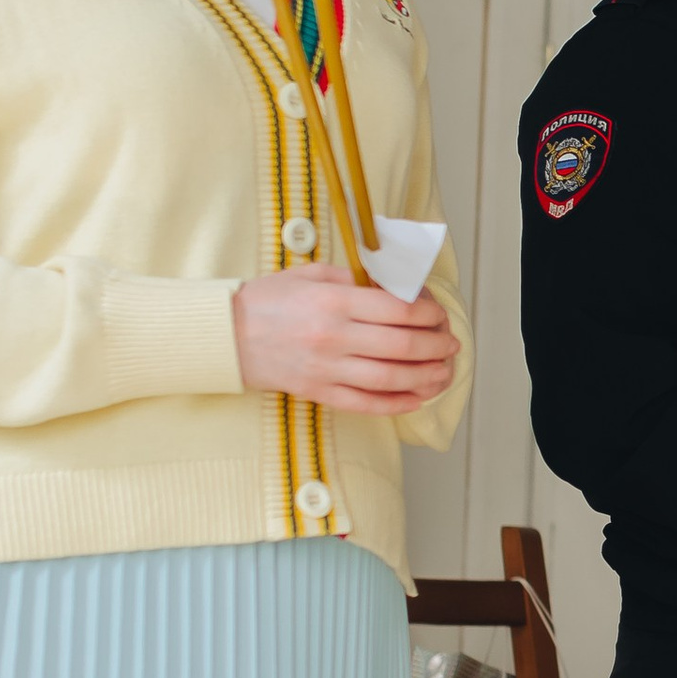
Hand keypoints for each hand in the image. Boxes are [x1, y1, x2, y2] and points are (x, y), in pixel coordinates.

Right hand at [232, 264, 458, 412]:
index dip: (429, 313)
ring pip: (391, 379)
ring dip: (426, 377)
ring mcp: (326, 369)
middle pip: (402, 346)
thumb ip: (355, 279)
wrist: (225, 335)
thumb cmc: (269, 300)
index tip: (439, 314)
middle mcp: (333, 337)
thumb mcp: (311, 274)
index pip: (398, 309)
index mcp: (334, 301)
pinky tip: (417, 397)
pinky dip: (398, 403)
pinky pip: (367, 404)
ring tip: (444, 372)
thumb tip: (399, 286)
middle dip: (436, 346)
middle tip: (451, 344)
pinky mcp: (318, 393)